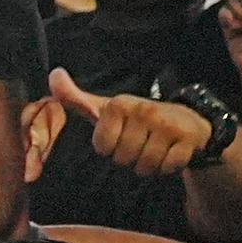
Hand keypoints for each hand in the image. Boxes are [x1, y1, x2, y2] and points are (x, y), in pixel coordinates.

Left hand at [53, 69, 224, 178]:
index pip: (102, 146)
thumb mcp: (105, 108)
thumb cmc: (137, 119)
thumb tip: (54, 75)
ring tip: (154, 149)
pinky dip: (167, 167)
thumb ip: (76, 98)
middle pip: (123, 158)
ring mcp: (168, 124)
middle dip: (130, 158)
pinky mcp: (188, 138)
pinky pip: (168, 167)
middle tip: (140, 144)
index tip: (120, 136)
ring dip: (148, 165)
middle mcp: (144, 110)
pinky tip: (170, 153)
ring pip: (145, 166)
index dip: (110, 148)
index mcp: (119, 104)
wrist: (186, 120)